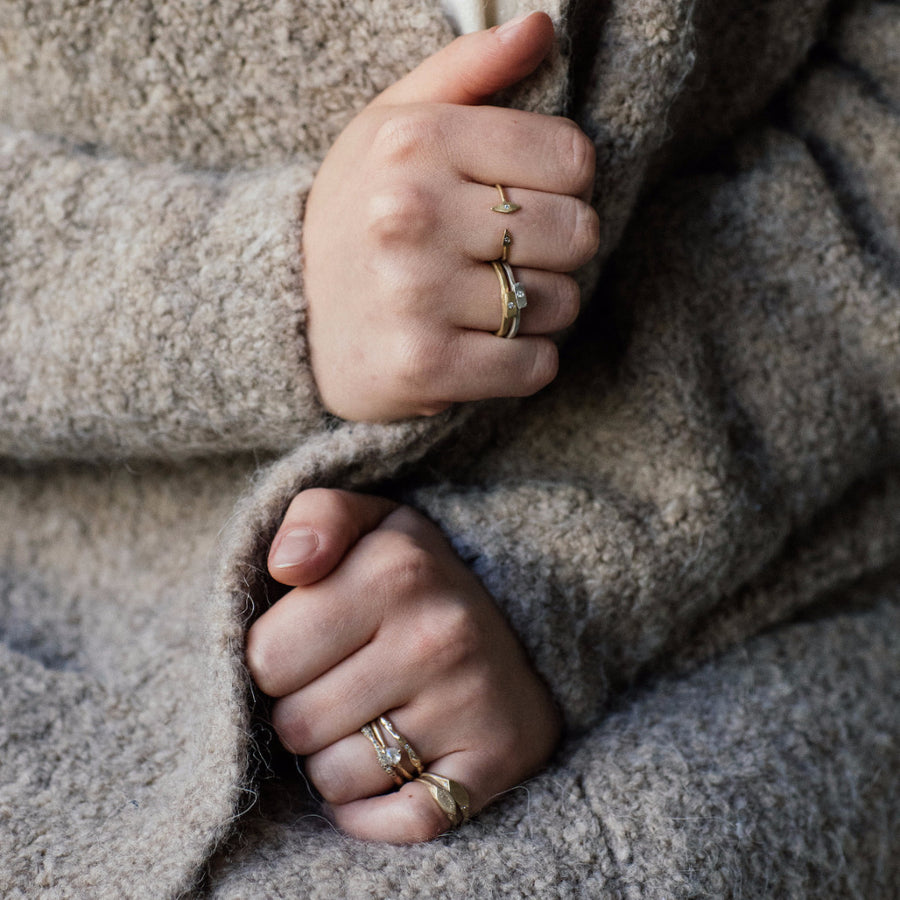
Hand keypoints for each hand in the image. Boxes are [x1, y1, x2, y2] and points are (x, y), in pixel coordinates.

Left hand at [245, 489, 560, 842]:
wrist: (527, 618)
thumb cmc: (419, 578)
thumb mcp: (371, 524)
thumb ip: (316, 518)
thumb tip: (286, 567)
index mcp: (397, 570)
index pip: (264, 657)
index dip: (273, 657)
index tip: (307, 645)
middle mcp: (439, 636)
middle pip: (295, 726)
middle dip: (300, 710)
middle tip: (338, 684)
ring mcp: (472, 703)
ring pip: (336, 781)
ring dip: (336, 761)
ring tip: (368, 719)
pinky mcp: (496, 761)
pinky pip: (400, 822)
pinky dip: (376, 812)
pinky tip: (386, 771)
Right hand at [304, 12, 598, 420]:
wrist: (287, 314)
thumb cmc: (356, 214)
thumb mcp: (391, 125)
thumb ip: (468, 69)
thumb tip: (543, 25)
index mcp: (414, 143)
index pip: (572, 158)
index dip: (566, 183)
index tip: (528, 197)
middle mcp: (410, 215)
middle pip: (576, 232)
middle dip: (559, 249)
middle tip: (512, 257)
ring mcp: (415, 296)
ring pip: (560, 304)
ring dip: (540, 309)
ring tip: (488, 301)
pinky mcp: (425, 366)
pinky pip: (534, 367)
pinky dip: (525, 362)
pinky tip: (486, 346)